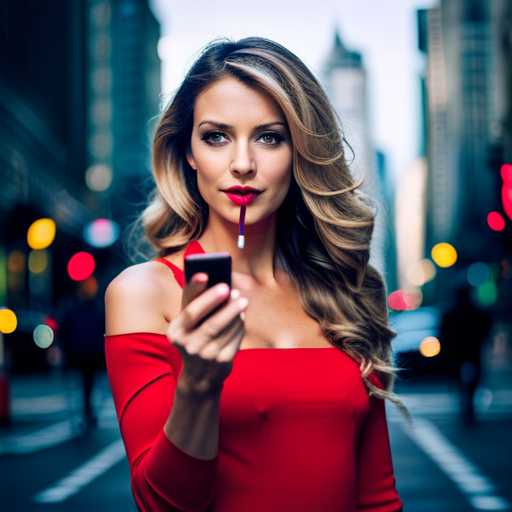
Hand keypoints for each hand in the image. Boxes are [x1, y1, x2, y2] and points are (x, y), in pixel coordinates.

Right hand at [167, 273, 248, 395]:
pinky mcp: (221, 362)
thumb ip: (195, 300)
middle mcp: (188, 345)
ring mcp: (205, 355)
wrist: (200, 375)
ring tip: (242, 300)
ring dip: (236, 313)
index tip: (206, 275)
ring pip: (225, 330)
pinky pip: (235, 338)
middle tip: (234, 291)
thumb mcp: (188, 322)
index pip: (189, 310)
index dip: (196, 291)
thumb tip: (210, 274)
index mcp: (176, 331)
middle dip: (223, 305)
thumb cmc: (194, 336)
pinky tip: (241, 317)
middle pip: (210, 323)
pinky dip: (239, 325)